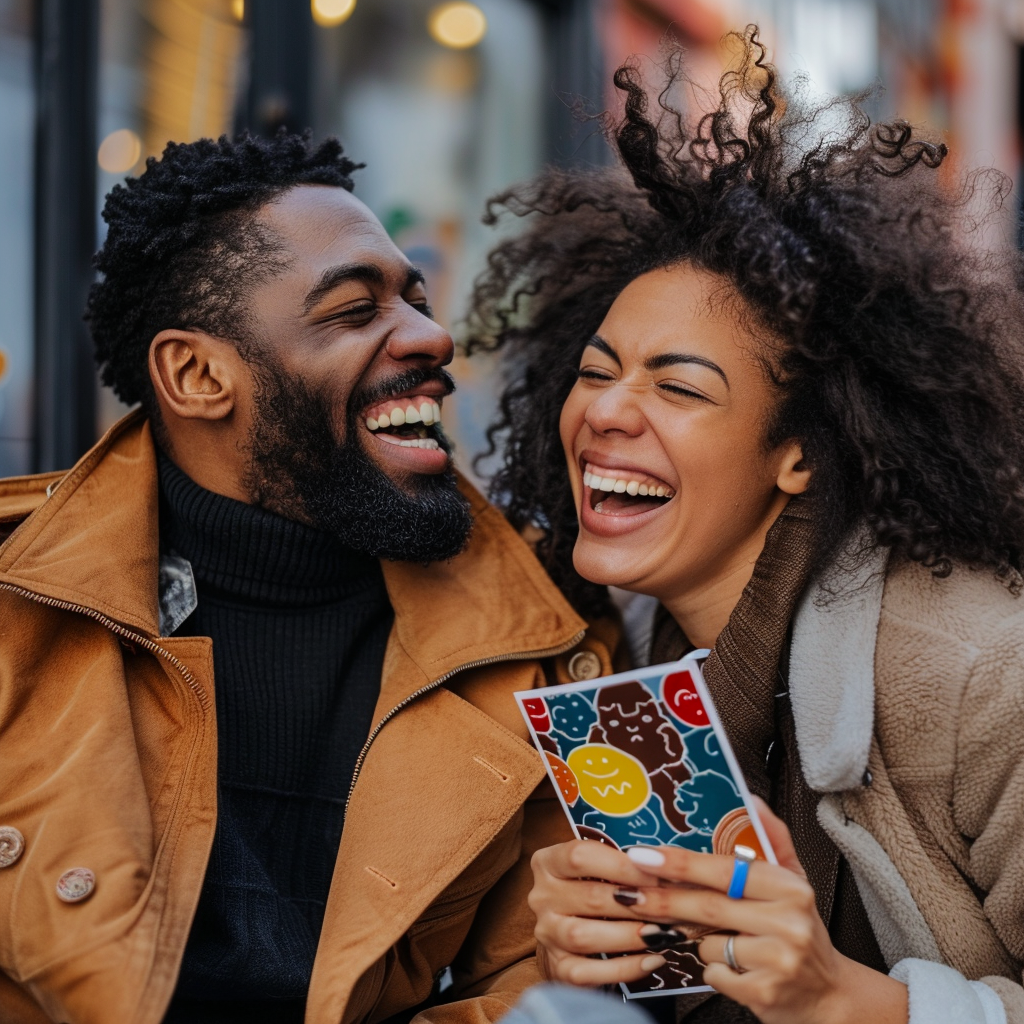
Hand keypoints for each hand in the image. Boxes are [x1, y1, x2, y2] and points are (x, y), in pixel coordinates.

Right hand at [528, 839, 670, 985]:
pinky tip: (652, 960)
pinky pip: (586, 973)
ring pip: (583, 936)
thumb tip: (668, 870)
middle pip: (588, 897)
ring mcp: (546, 933)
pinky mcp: (557, 967)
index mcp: (548, 862)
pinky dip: (623, 969)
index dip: (622, 865)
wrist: (572, 933)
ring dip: (628, 936)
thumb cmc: (595, 890)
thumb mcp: (601, 868)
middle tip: (671, 907)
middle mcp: (541, 896)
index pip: (579, 856)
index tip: (658, 872)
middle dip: (635, 903)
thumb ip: (624, 865)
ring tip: (662, 934)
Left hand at [622, 798, 907, 1023]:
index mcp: (791, 888)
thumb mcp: (795, 882)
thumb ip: (773, 840)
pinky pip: (714, 973)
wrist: (829, 997)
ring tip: (726, 941)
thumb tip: (752, 800)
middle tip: (629, 894)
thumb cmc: (802, 931)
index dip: (680, 863)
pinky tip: (736, 968)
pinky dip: (714, 969)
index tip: (644, 857)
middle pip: (707, 906)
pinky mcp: (764, 993)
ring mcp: (777, 959)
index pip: (724, 870)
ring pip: (707, 942)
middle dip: (663, 900)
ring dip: (700, 940)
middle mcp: (788, 921)